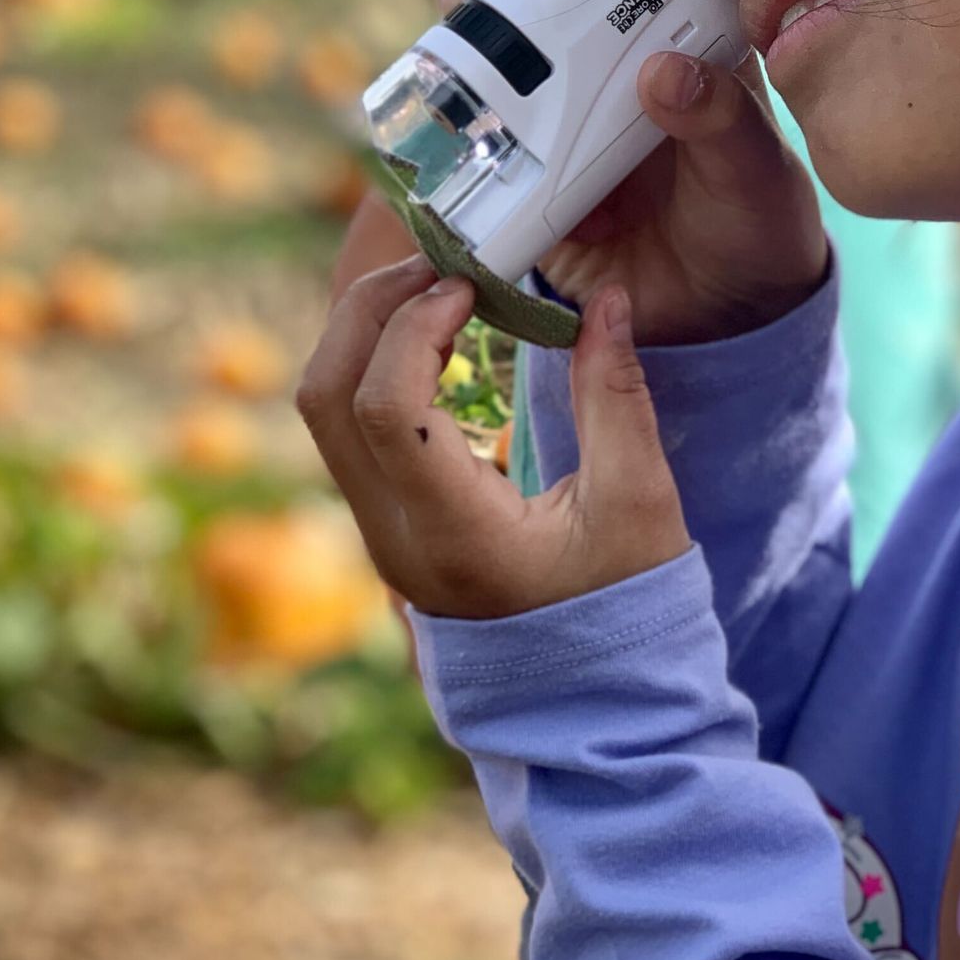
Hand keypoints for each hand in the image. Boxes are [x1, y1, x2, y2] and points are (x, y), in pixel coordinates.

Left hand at [297, 254, 688, 619]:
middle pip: (324, 397)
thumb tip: (605, 300)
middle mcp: (395, 538)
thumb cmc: (624, 606)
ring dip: (364, 333)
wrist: (588, 697)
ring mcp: (378, 534)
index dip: (415, 325)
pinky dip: (374, 365)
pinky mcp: (384, 524)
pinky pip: (346, 427)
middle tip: (437, 262)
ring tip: (435, 289)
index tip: (471, 284)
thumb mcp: (638, 502)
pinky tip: (436, 337)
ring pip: (321, 410)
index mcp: (455, 537)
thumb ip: (615, 394)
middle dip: (369, 310)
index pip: (384, 408)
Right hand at [429, 0, 827, 345]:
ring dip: (457, 39)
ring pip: (492, 61)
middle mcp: (608, 70)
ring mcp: (561, 121)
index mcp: (673, 40)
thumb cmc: (756, 221)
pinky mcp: (526, 180)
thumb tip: (665, 73)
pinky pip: (478, 146)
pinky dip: (454, 132)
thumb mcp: (754, 169)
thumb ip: (723, 121)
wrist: (723, 317)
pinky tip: (448, 127)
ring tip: (448, 36)